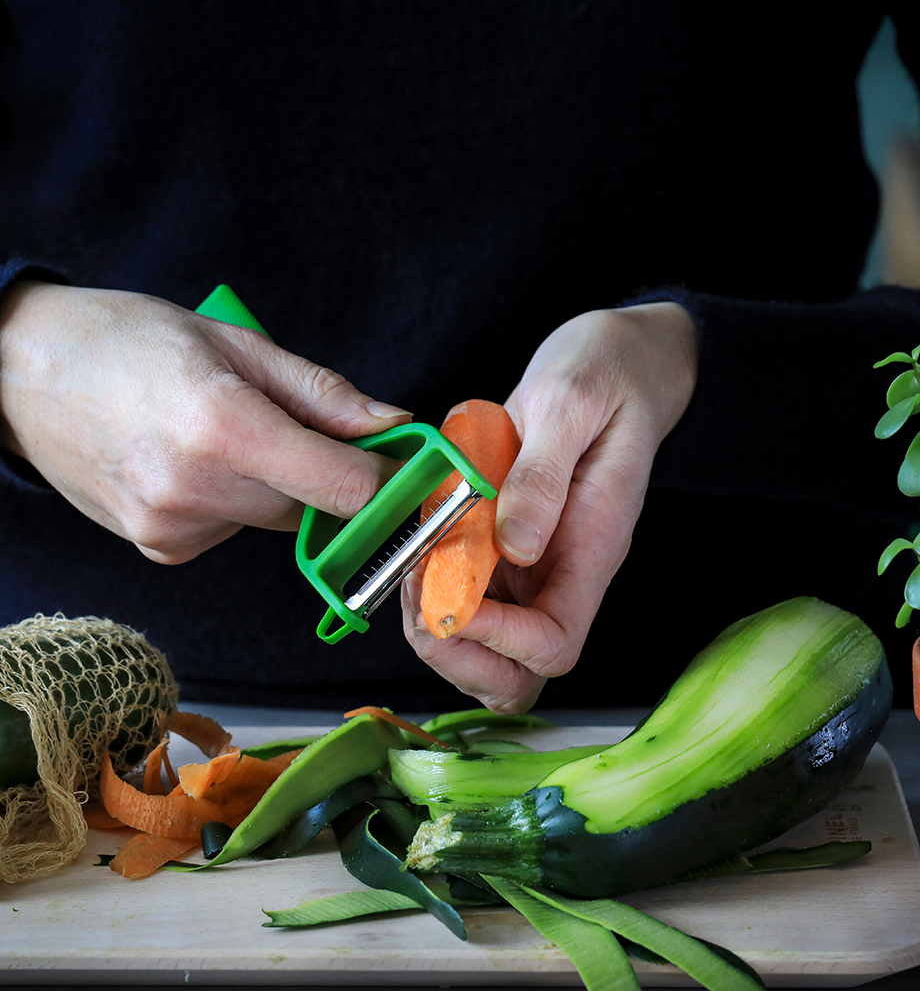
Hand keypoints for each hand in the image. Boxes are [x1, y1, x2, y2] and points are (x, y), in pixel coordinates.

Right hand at [0, 281, 410, 562]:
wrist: (19, 376)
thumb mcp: (235, 343)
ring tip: (222, 430)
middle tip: (288, 418)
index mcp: (224, 428)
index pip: (345, 488)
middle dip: (325, 470)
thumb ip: (323, 395)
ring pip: (274, 518)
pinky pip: (233, 529)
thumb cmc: (129, 340)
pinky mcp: (161, 549)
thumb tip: (395, 428)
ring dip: (276, 484)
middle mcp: (197, 492)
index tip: (408, 468)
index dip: (390, 483)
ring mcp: (173, 529)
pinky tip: (192, 461)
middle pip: (313, 504)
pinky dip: (234, 501)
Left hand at [402, 302, 697, 712]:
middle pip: (518, 669)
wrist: (619, 361)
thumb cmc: (606, 375)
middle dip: (458, 653)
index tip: (452, 596)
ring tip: (411, 569)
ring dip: (437, 627)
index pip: (553, 643)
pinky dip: (431, 588)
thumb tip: (516, 547)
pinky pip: (468, 598)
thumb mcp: (568, 404)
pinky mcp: (508, 548)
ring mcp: (534, 564)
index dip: (499, 640)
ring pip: (487, 645)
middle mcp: (562, 570)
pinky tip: (417, 547)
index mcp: (591, 547)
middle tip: (418, 594)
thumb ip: (542, 475)